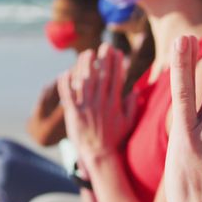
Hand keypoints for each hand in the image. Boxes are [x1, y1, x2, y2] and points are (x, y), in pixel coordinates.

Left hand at [57, 44, 136, 158]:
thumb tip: (135, 90)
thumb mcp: (128, 123)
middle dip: (103, 59)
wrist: (98, 154)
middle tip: (104, 46)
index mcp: (114, 104)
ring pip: (85, 82)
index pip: (116, 79)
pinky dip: (65, 83)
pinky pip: (68, 95)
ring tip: (87, 54)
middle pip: (102, 76)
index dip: (116, 64)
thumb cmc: (114, 138)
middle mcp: (100, 103)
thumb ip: (132, 105)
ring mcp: (86, 108)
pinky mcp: (73, 114)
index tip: (116, 52)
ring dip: (85, 66)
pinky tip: (65, 72)